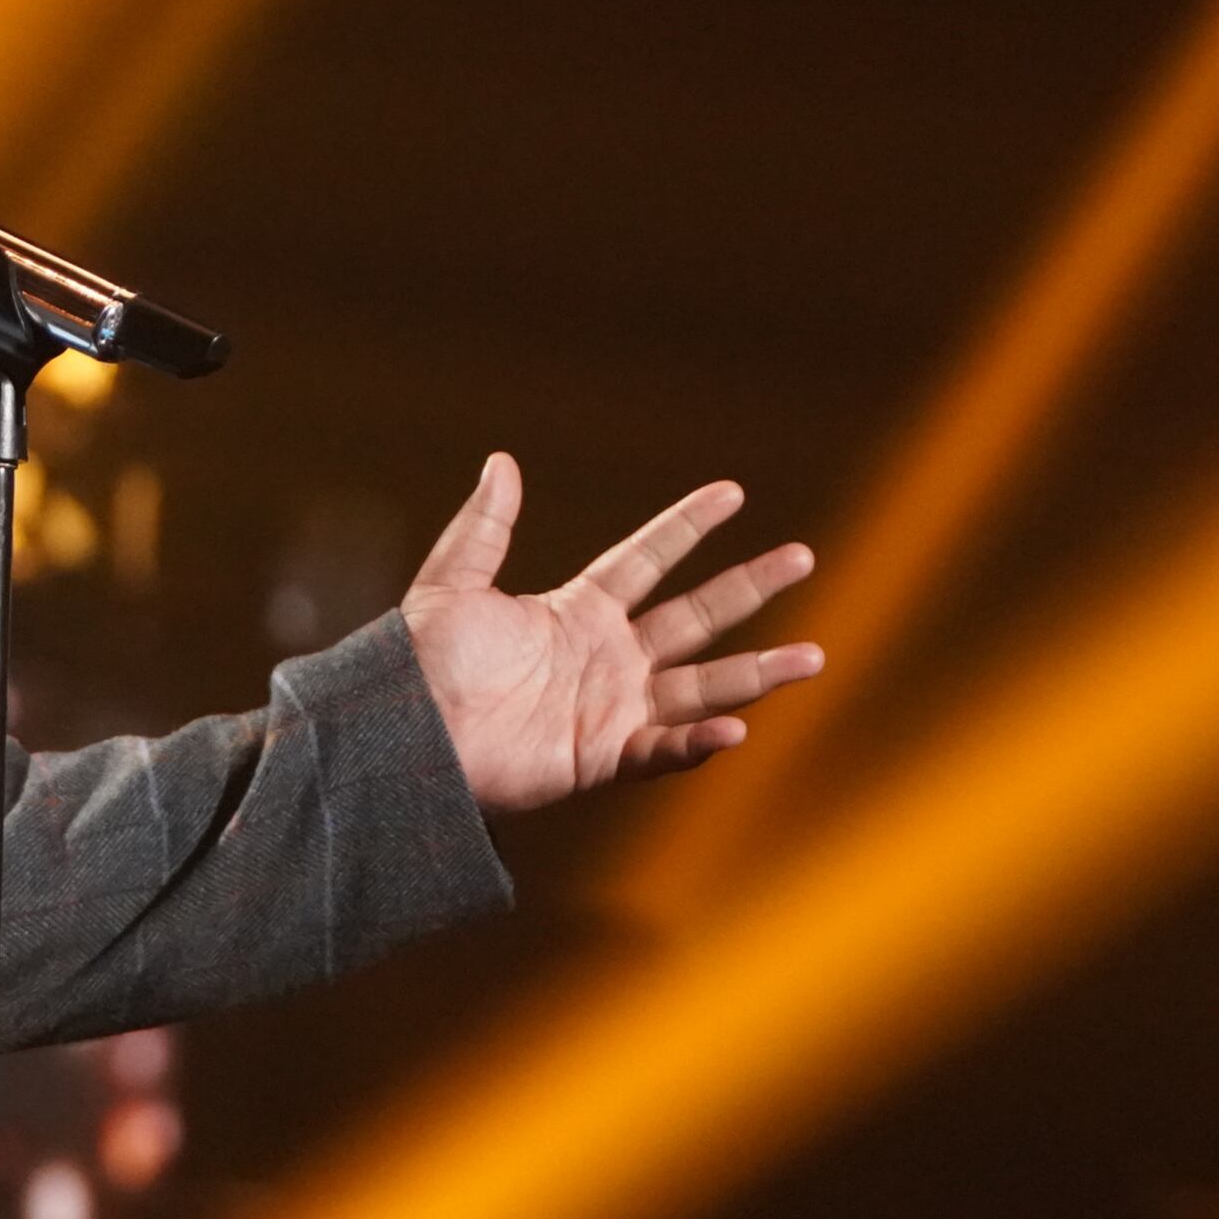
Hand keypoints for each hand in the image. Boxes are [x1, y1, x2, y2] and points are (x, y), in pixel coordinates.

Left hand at [400, 453, 823, 812]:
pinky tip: (734, 728)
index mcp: (577, 610)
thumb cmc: (419, 662)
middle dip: (750, 587)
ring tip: (813, 657)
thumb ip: (484, 528)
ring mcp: (612, 708)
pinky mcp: (601, 757)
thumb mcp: (451, 584)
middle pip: (696, 615)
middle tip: (804, 557)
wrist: (406, 734)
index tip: (732, 492)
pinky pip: (662, 750)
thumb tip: (502, 462)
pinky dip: (698, 743)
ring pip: (702, 686)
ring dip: (756, 674)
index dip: (688, 527)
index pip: (647, 559)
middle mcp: (607, 656)